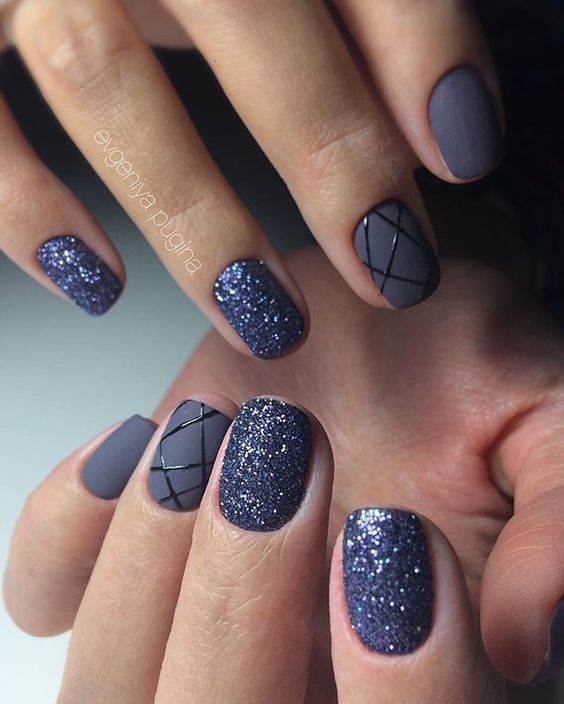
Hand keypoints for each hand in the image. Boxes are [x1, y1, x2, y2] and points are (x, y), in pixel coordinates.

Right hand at [0, 0, 501, 358]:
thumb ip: (362, 22)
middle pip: (242, 11)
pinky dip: (30, 211)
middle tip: (393, 269)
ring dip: (194, 219)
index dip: (420, 46)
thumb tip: (438, 129)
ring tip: (268, 320)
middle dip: (330, 152)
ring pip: (100, 76)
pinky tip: (96, 283)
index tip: (468, 152)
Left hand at [9, 248, 561, 700]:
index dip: (406, 686)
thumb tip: (522, 626)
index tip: (390, 534)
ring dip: (156, 557)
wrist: (381, 323)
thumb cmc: (463, 367)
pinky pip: (45, 591)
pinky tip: (141, 446)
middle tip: (288, 445)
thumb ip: (552, 518)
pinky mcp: (126, 556)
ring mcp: (190, 624)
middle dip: (245, 599)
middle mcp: (293, 673)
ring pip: (116, 688)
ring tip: (217, 429)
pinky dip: (69, 527)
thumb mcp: (541, 423)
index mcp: (410, 670)